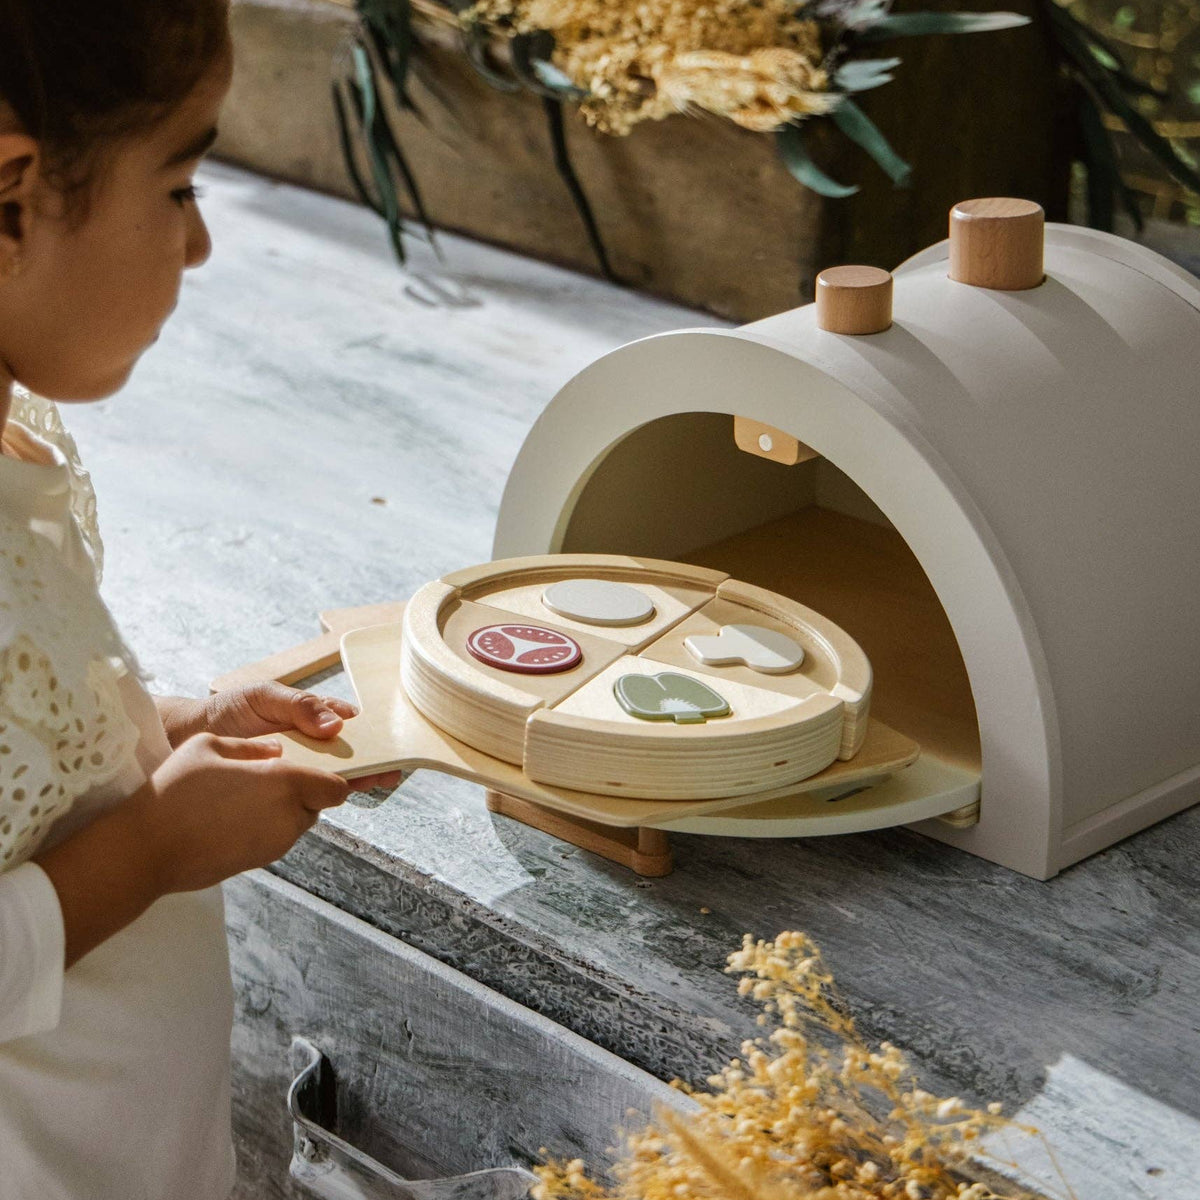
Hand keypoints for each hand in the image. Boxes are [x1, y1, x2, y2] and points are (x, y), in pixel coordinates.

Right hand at [136, 732, 349, 893]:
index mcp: (285, 784)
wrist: (144, 850)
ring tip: (246, 795)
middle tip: (271, 778)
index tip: (314, 768)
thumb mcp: (209, 744)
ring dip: (283, 810)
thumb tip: (275, 753)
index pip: (336, 787)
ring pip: (296, 823)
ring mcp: (274, 846)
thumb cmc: (174, 791)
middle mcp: (288, 818)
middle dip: (303, 791)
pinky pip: (274, 839)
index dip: (330, 777)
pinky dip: (265, 827)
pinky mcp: (257, 864)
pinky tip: (232, 816)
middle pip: (316, 805)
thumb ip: (251, 747)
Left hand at [176, 682, 403, 791]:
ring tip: (376, 782)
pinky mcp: (285, 784)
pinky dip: (328, 792)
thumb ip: (299, 706)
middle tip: (390, 769)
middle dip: (373, 759)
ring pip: (335, 771)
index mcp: (311, 713)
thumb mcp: (265, 696)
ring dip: (357, 777)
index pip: (348, 721)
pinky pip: (312, 789)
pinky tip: (341, 795)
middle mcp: (311, 740)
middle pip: (350, 750)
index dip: (370, 731)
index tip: (387, 741)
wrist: (189, 736)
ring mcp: (300, 763)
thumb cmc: (230, 709)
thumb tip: (337, 724)